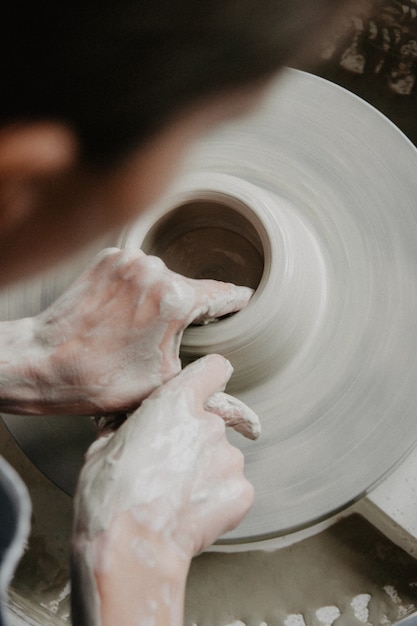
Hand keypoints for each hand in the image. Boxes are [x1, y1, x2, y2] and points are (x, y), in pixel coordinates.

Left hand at [0, 248, 252, 414]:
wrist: (45, 361)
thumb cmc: (103, 377)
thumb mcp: (166, 381)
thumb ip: (205, 366)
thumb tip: (232, 381)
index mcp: (175, 298)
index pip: (221, 294)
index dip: (234, 301)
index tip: (244, 299)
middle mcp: (155, 269)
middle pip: (189, 288)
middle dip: (185, 310)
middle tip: (165, 340)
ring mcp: (129, 260)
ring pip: (162, 279)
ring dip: (160, 298)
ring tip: (136, 330)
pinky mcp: (109, 258)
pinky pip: (138, 272)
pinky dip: (137, 289)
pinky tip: (121, 314)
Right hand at [71, 356, 256, 625]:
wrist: (130, 547)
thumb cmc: (109, 493)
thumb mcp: (103, 446)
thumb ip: (126, 425)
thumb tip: (126, 424)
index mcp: (177, 402)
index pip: (213, 369)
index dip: (207, 379)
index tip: (203, 390)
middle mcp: (210, 424)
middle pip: (211, 423)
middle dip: (194, 440)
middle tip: (167, 468)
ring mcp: (230, 458)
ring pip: (221, 458)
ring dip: (205, 472)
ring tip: (175, 498)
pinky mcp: (242, 491)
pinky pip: (231, 488)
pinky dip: (216, 499)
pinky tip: (190, 514)